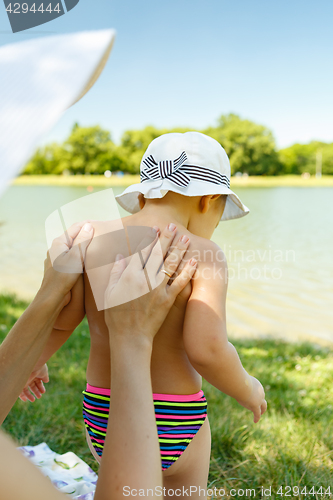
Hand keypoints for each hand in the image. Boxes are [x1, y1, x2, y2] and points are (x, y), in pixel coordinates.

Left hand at [19, 364, 48, 402]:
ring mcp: (25, 380)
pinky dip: (22, 396)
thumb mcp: (44, 372)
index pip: (38, 382)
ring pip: (26, 390)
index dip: (40, 387)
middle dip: (36, 392)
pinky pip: (20, 391)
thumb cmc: (40, 367)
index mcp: (36, 374)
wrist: (33, 365)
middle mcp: (30, 377)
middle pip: (32, 386)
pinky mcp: (20, 383)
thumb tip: (46, 381)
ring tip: (33, 400)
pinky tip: (25, 400)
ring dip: (29, 395)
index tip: (43, 392)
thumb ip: (45, 377)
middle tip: (39, 397)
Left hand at [41, 221, 93, 302]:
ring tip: (96, 245)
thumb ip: (82, 240)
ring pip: (73, 248)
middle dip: (86, 234)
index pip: (75, 228)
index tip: (100, 223)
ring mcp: (57, 259)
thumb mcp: (76, 256)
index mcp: (58, 243)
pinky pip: (72, 257)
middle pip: (74, 237)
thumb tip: (89, 226)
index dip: (88, 224)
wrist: (52, 297)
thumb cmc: (63, 277)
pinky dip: (81, 255)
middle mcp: (56, 249)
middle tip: (100, 234)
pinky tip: (87, 260)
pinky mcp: (60, 268)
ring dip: (84, 246)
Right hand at [104, 224, 196, 345]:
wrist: (130, 337)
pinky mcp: (167, 300)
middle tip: (173, 226)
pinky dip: (187, 272)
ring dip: (179, 250)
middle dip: (166, 238)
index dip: (149, 239)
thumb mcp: (110, 292)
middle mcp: (145, 279)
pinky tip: (194, 262)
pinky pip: (180, 283)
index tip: (155, 229)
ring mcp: (158, 289)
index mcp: (129, 275)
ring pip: (171, 265)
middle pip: (158, 254)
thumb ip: (115, 271)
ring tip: (186, 238)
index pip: (142, 252)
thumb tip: (121, 255)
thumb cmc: (116, 316)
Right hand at [236, 376, 266, 422]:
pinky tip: (255, 421)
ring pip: (263, 406)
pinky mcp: (256, 406)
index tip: (251, 396)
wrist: (241, 384)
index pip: (257, 390)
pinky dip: (257, 417)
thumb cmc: (237, 380)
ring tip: (260, 414)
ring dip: (261, 410)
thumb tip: (230, 381)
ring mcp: (259, 399)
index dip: (255, 394)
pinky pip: (257, 414)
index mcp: (256, 385)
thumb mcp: (237, 380)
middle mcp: (260, 392)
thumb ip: (236, 382)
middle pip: (262, 397)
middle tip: (261, 406)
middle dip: (262, 402)